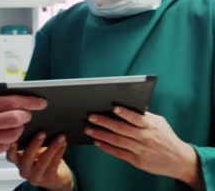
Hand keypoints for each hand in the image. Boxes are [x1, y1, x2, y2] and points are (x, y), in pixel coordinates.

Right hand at [0, 92, 46, 158]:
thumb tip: (19, 90)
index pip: (13, 102)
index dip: (30, 102)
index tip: (42, 102)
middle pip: (16, 119)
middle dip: (27, 115)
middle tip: (28, 114)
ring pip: (14, 134)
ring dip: (20, 128)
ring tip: (17, 123)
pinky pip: (6, 146)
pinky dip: (11, 139)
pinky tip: (7, 133)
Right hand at [7, 132, 73, 190]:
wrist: (56, 175)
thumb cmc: (43, 157)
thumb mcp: (35, 149)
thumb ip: (33, 140)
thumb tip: (40, 123)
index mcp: (19, 161)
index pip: (11, 157)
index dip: (11, 150)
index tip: (14, 140)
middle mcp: (25, 171)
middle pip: (27, 159)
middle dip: (35, 144)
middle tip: (42, 132)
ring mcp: (36, 177)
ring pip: (43, 162)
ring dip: (53, 147)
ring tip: (61, 136)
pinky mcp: (49, 179)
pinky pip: (54, 165)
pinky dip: (60, 152)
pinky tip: (64, 143)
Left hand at [84, 107, 203, 188]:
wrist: (179, 160)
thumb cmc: (166, 137)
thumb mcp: (159, 123)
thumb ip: (145, 116)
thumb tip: (128, 106)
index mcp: (151, 126)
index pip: (136, 118)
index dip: (124, 112)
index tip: (113, 107)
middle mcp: (145, 137)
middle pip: (122, 129)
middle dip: (105, 122)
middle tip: (91, 117)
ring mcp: (141, 150)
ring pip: (117, 141)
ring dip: (101, 135)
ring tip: (89, 129)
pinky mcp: (138, 161)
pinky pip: (119, 153)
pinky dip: (107, 148)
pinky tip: (97, 142)